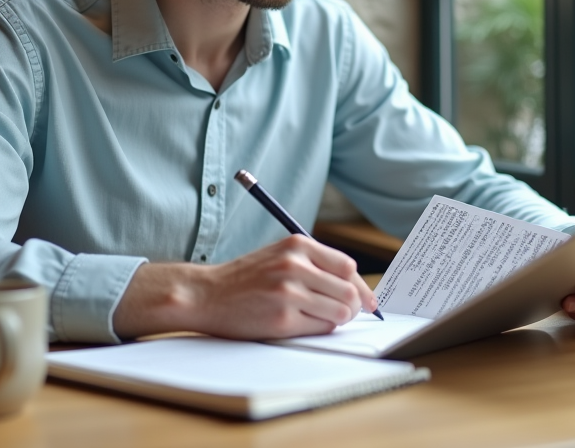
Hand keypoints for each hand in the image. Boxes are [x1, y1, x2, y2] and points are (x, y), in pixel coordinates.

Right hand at [113, 235, 378, 339]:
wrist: (206, 294)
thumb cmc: (246, 277)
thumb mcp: (280, 255)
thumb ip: (314, 264)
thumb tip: (355, 288)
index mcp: (297, 245)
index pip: (347, 266)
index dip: (360, 286)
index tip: (367, 301)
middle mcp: (294, 266)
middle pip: (348, 291)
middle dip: (352, 306)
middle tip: (344, 314)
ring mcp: (288, 293)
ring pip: (339, 312)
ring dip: (337, 319)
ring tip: (321, 318)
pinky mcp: (281, 320)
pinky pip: (320, 328)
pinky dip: (319, 329)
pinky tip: (303, 324)